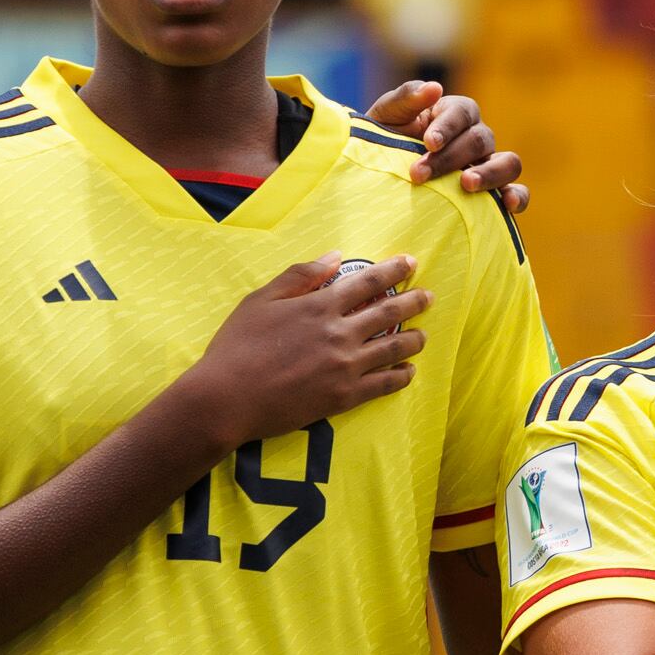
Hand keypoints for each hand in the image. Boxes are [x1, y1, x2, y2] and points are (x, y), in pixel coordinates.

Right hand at [183, 253, 431, 449]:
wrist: (226, 398)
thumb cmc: (237, 346)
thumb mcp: (261, 300)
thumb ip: (300, 276)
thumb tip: (335, 256)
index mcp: (320, 306)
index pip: (368, 281)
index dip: (393, 269)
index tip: (411, 263)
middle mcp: (339, 334)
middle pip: (389, 312)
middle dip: (413, 301)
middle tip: (428, 296)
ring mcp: (345, 367)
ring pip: (393, 349)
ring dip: (413, 339)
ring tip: (425, 334)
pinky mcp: (344, 397)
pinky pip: (383, 385)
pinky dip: (401, 377)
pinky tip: (409, 371)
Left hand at [365, 80, 527, 215]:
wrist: (379, 178)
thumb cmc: (383, 141)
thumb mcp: (386, 116)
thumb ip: (406, 99)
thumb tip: (434, 88)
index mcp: (454, 112)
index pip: (462, 112)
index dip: (448, 126)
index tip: (428, 142)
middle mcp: (477, 136)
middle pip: (480, 140)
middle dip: (450, 158)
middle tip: (419, 174)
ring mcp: (488, 165)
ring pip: (508, 163)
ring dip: (490, 173)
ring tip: (466, 184)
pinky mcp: (493, 193)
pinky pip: (517, 193)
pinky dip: (517, 197)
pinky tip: (507, 206)